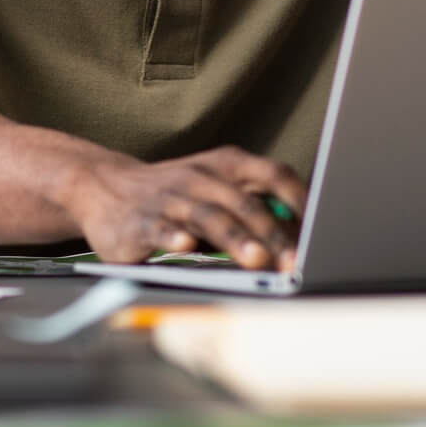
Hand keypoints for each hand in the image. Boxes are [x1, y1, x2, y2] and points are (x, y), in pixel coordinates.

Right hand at [65, 146, 308, 271]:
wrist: (102, 186)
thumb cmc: (174, 193)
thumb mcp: (215, 187)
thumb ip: (253, 204)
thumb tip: (303, 233)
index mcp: (225, 165)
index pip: (273, 174)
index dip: (300, 199)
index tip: (323, 226)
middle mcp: (200, 176)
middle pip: (244, 202)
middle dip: (272, 233)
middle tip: (293, 261)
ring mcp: (170, 198)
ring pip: (208, 216)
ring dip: (234, 238)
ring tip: (255, 260)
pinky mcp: (140, 221)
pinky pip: (160, 227)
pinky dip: (174, 237)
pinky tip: (186, 247)